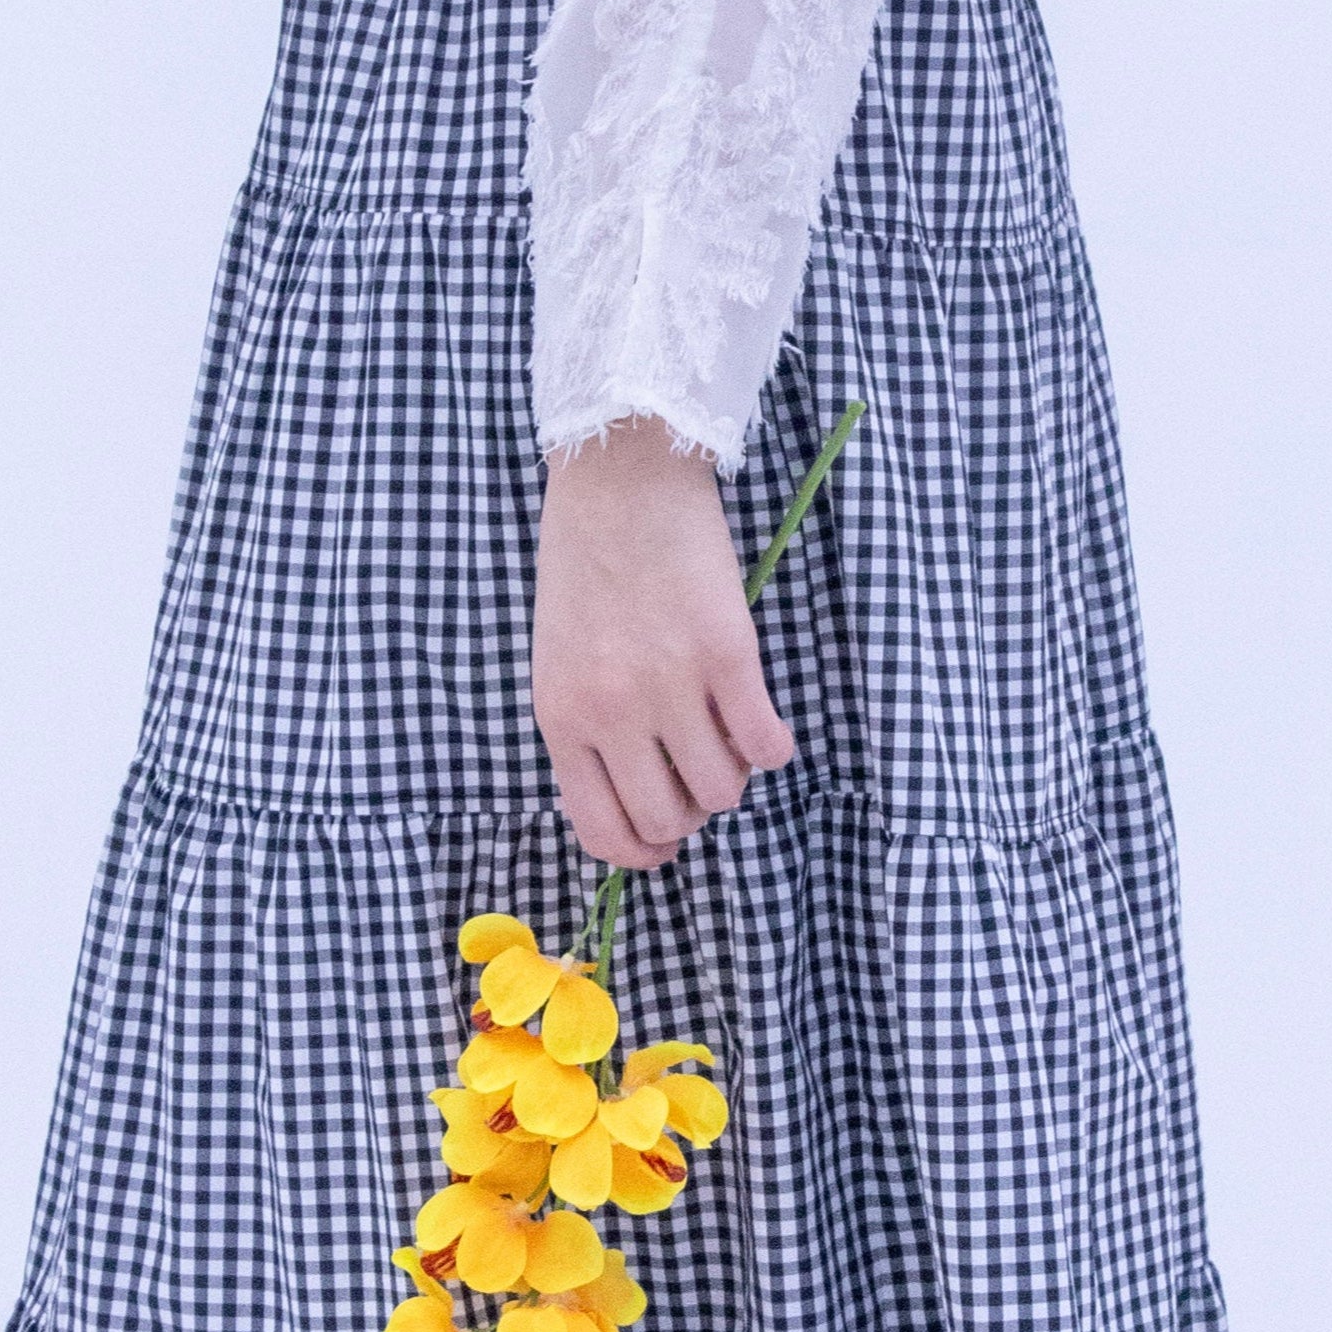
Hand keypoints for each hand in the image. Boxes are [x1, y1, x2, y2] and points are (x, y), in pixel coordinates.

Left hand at [533, 417, 795, 871]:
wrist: (620, 478)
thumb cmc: (586, 566)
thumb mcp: (560, 660)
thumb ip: (587, 731)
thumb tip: (637, 803)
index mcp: (563, 719)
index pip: (604, 831)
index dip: (641, 853)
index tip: (662, 842)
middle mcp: (613, 712)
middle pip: (668, 820)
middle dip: (690, 812)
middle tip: (697, 773)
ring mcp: (671, 684)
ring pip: (721, 791)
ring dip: (732, 776)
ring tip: (726, 735)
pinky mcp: (727, 654)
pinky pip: (763, 744)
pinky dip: (771, 746)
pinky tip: (764, 725)